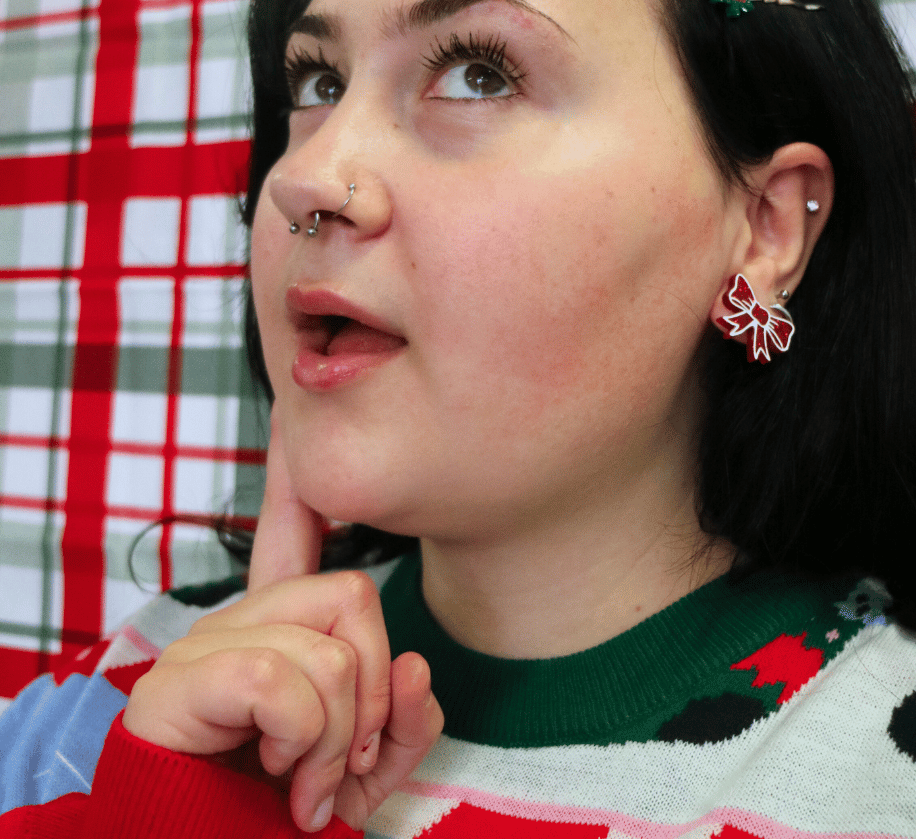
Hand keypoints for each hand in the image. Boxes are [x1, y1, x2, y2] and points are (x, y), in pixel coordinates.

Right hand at [124, 411, 442, 831]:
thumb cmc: (284, 817)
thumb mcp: (365, 772)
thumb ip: (402, 722)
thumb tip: (415, 665)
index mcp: (279, 631)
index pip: (301, 528)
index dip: (308, 478)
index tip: (306, 438)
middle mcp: (241, 622)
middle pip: (354, 595)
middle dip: (373, 693)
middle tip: (343, 759)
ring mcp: (205, 647)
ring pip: (330, 650)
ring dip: (338, 739)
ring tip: (303, 781)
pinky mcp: (175, 685)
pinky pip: (276, 677)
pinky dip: (300, 739)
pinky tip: (274, 773)